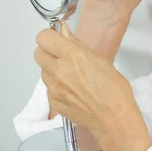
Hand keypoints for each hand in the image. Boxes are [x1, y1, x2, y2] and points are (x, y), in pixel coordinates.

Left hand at [34, 22, 146, 139]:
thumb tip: (64, 32)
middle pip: (38, 53)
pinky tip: (72, 89)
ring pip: (42, 71)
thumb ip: (77, 44)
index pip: (43, 37)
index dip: (50, 36)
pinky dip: (56, 86)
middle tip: (63, 55)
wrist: (113, 118)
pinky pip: (48, 88)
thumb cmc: (113, 90)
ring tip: (71, 75)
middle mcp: (59, 70)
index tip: (57, 39)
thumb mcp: (99, 60)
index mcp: (72, 56)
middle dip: (48, 51)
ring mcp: (54, 88)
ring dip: (52, 69)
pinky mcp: (53, 101)